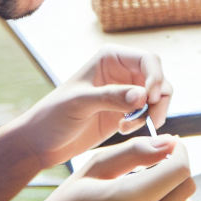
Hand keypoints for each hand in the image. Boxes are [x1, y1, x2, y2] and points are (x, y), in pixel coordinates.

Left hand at [18, 46, 173, 167]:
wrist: (41, 142)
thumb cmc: (54, 116)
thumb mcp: (80, 103)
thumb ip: (111, 97)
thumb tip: (143, 96)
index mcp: (111, 58)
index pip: (148, 60)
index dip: (156, 77)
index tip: (150, 99)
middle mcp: (122, 71)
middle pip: (159, 78)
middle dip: (159, 98)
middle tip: (150, 118)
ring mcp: (126, 93)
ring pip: (158, 97)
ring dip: (154, 112)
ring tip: (129, 126)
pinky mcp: (127, 113)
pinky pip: (150, 113)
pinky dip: (146, 122)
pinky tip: (123, 129)